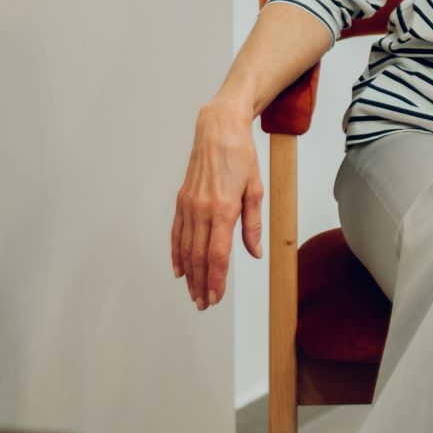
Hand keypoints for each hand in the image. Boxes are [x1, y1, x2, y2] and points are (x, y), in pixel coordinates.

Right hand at [171, 101, 262, 309]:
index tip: (216, 296)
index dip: (216, 279)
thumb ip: (253, 224)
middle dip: (201, 283)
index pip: (217, 254)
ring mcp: (189, 205)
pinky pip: (177, 232)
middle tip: (204, 303)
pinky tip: (179, 268)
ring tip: (193, 292)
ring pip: (185, 248)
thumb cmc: (240, 156)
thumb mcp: (255, 190)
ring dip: (189, 274)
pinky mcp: (182, 200)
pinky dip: (176, 253)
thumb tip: (254, 252)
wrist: (219, 130)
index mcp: (223, 209)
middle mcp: (202, 210)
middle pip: (198, 257)